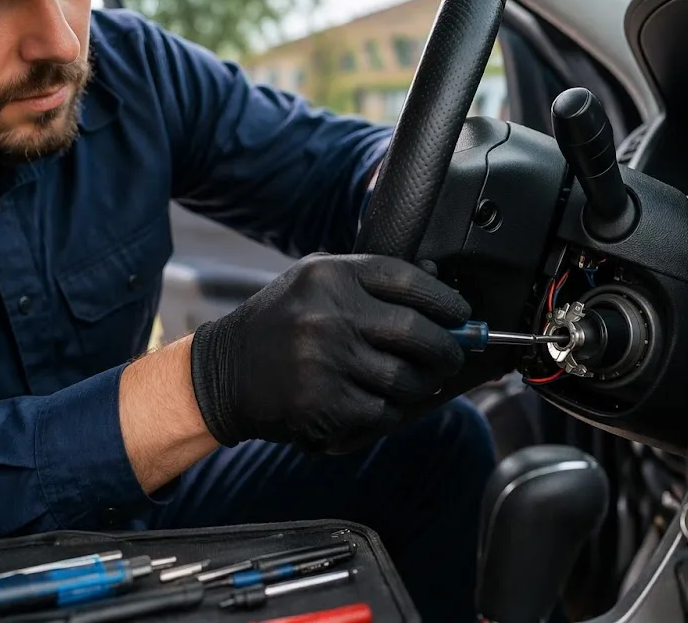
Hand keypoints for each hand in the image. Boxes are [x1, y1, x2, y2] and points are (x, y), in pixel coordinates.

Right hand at [189, 253, 470, 452]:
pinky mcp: (324, 403)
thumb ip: (371, 284)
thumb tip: (441, 290)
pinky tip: (378, 401)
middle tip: (452, 355)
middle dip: (447, 349)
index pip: (408, 280)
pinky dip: (389, 411)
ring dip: (422, 385)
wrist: (225, 372)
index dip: (446, 299)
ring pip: (405, 379)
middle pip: (417, 333)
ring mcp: (326, 360)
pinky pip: (381, 411)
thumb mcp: (316, 283)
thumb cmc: (280, 324)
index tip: (462, 314)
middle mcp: (329, 314)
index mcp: (331, 275)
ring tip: (418, 382)